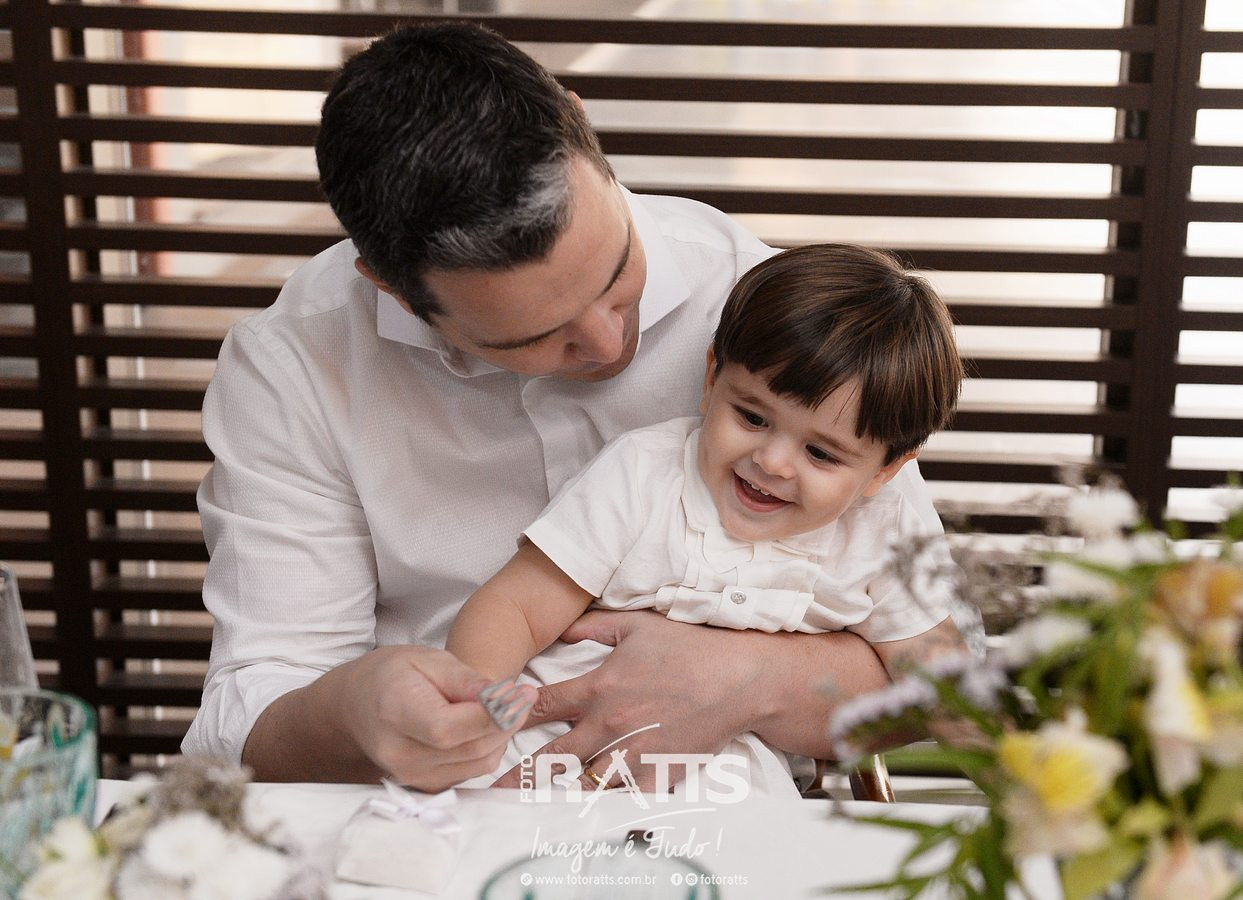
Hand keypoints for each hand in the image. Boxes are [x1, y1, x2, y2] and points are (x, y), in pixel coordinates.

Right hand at [246, 644, 534, 790]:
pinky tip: (487, 724)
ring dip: (502, 735)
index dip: (493, 713)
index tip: (523, 691)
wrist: (355, 708)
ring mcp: (412, 777)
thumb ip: (464, 679)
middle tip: (524, 693)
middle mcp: (400, 754)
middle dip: (508, 720)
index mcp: (395, 714)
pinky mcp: (426, 786)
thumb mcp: (426, 659)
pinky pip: (472, 771)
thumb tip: (501, 696)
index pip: (450, 728)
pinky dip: (488, 747)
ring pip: (478, 763)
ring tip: (505, 704)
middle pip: (471, 748)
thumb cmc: (391, 675)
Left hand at [492, 610, 765, 790]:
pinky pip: (624, 797)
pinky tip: (593, 810)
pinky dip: (609, 802)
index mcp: (599, 687)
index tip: (488, 727)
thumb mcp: (636, 626)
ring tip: (539, 803)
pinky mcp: (658, 774)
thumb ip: (592, 626)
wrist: (738, 679)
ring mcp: (633, 753)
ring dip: (564, 790)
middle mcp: (609, 724)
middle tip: (491, 789)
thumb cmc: (688, 648)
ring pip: (584, 784)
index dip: (509, 716)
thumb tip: (560, 630)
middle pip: (552, 758)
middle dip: (518, 775)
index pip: (541, 706)